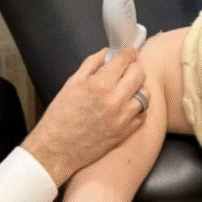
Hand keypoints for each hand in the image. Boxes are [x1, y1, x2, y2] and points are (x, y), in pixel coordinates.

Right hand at [21, 47, 145, 185]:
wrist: (56, 149)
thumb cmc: (60, 117)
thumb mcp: (72, 83)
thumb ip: (92, 64)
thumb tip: (107, 53)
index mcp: (100, 85)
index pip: (125, 60)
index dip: (127, 52)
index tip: (128, 52)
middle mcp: (115, 100)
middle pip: (139, 74)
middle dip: (134, 67)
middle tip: (126, 69)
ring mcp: (123, 118)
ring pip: (145, 94)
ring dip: (138, 88)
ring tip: (127, 88)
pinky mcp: (125, 132)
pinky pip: (143, 114)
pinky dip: (138, 107)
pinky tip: (126, 105)